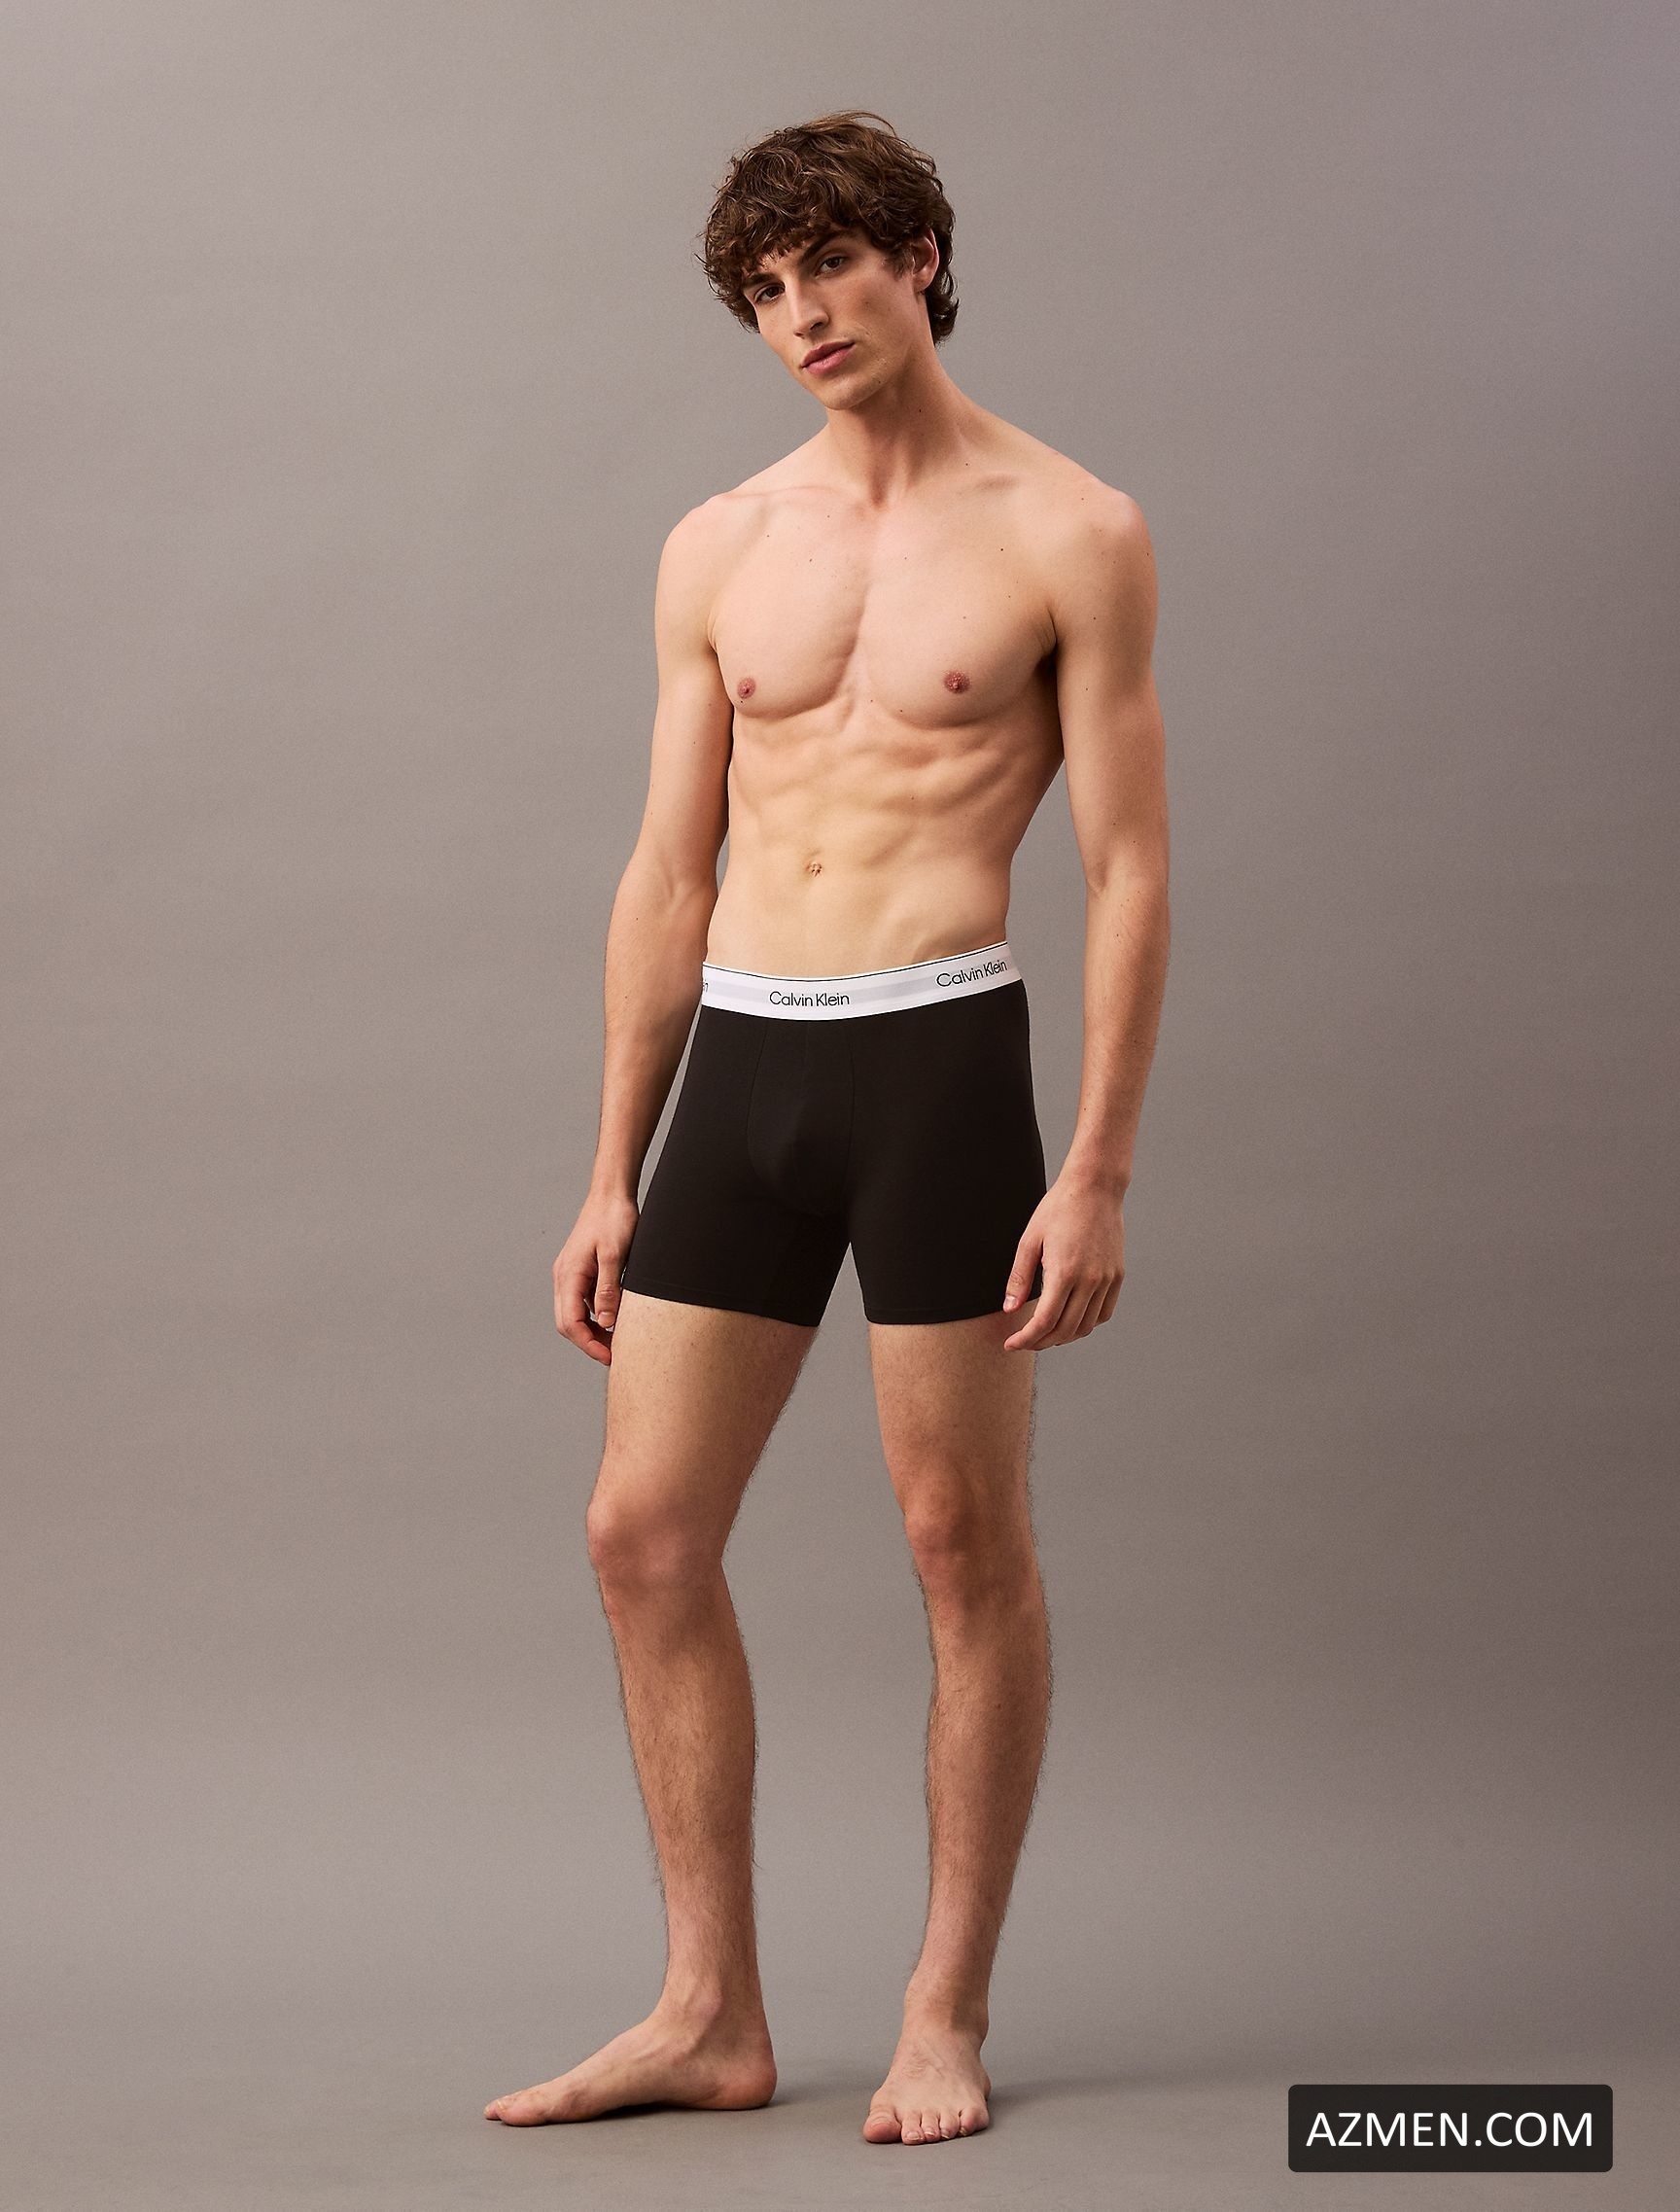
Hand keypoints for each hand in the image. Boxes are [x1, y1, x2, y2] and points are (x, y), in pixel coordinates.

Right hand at [553, 1189, 638, 1364]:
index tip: (609, 1356)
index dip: (588, 1344)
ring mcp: (571, 1274)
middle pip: (568, 1323)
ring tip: (617, 1341)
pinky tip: (615, 1319)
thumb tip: (606, 1323)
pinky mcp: (581, 1271)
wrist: (612, 1193)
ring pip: (574, 1314)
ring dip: (593, 1331)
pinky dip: (596, 1316)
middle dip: (589, 1342)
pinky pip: (583, 1302)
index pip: (570, 1322)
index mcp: (568, 1275)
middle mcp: (564, 1277)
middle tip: (615, 1354)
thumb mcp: (616, 1256)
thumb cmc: (614, 1219)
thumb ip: (609, 1290)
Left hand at [1001, 1175, 1125, 1350]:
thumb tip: (1009, 1309)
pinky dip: (1086, 1324)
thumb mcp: (1029, 1240)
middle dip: (1041, 1342)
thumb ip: (1020, 1278)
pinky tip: (1070, 1319)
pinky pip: (1103, 1313)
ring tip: (1045, 1333)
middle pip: (1065, 1330)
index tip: (1011, 1344)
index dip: (1025, 1338)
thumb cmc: (1059, 1208)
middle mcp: (1090, 1280)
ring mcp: (1107, 1279)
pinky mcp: (1117, 1276)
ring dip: (1064, 1336)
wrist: (1095, 1187)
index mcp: (1064, 1271)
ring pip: (1086, 1326)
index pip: (1044, 1321)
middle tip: (1024, 1341)